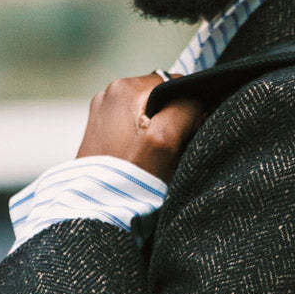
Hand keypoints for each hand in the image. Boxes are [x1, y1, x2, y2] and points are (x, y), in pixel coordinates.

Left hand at [76, 73, 204, 181]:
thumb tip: (196, 100)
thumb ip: (186, 109)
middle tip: (170, 149)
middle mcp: (108, 93)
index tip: (186, 134)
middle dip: (171, 119)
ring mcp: (101, 112)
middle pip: (160, 98)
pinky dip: (142, 139)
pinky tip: (140, 159)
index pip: (175, 84)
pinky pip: (132, 127)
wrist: (98, 209)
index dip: (188, 108)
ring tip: (153, 157)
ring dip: (157, 130)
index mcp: (125, 87)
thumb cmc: (132, 175)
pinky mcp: (99, 132)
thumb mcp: (167, 138)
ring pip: (147, 112)